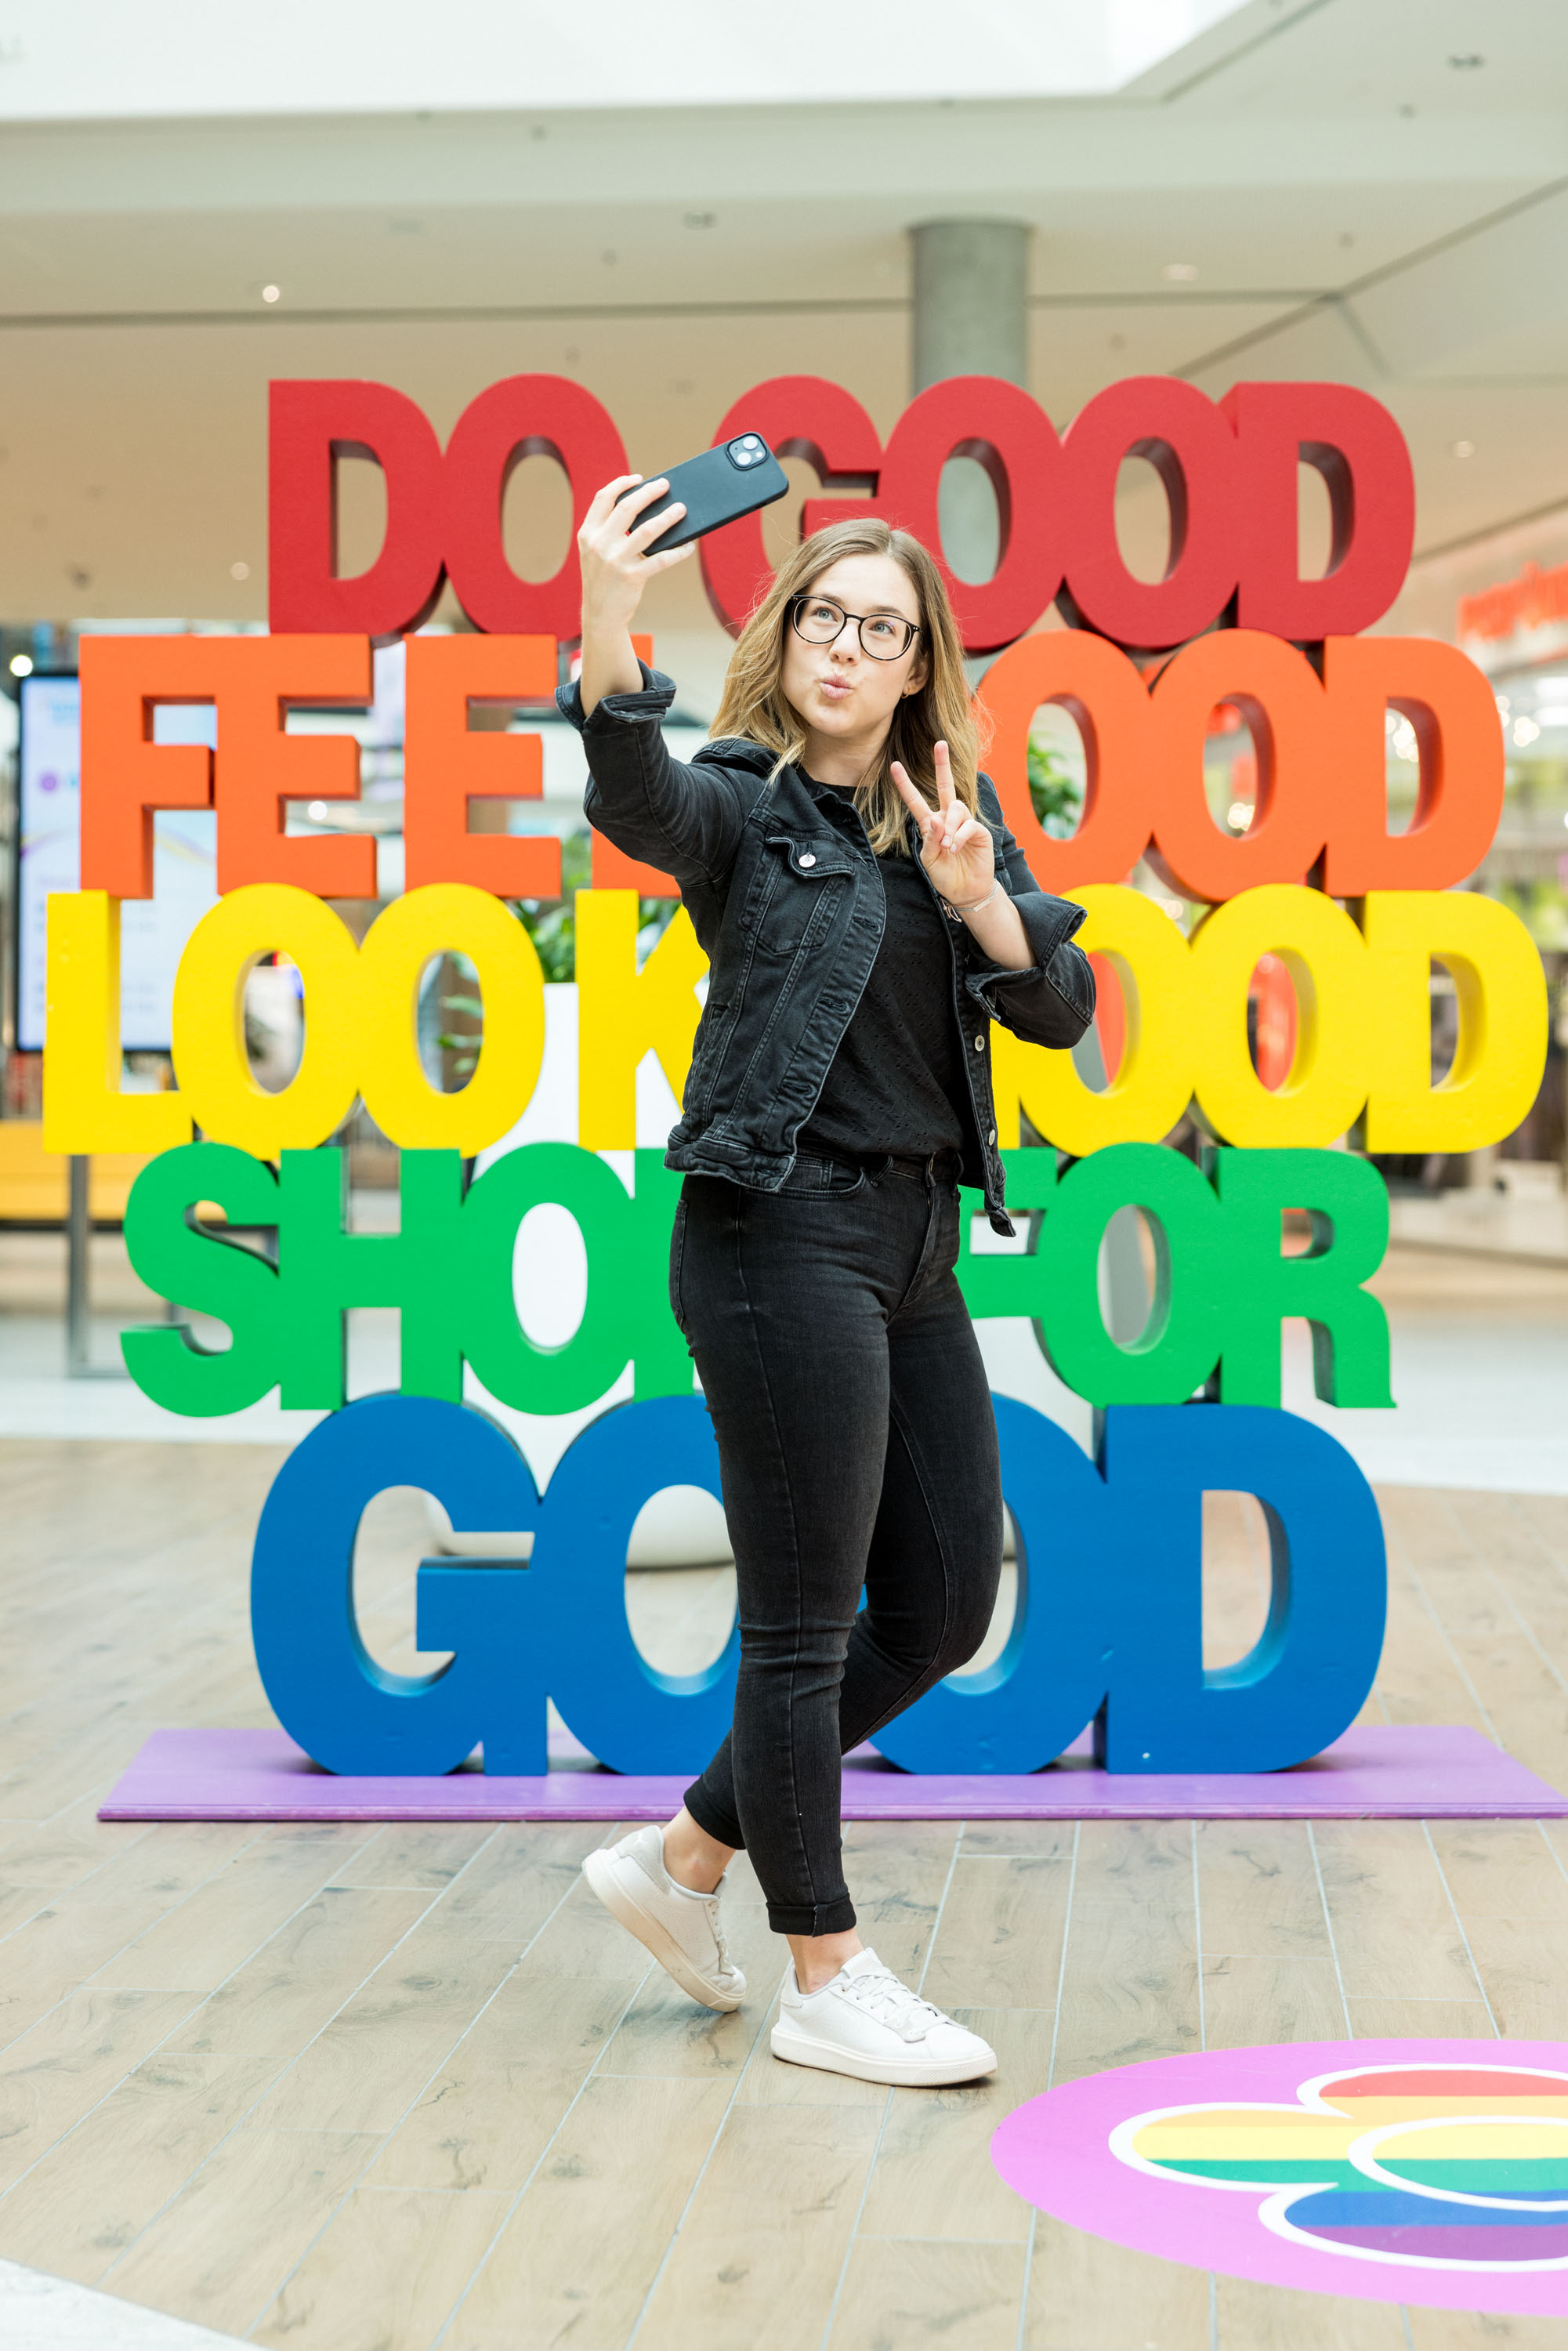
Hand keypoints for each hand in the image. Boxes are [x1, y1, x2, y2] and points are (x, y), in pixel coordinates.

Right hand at [577, 474, 694, 637]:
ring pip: (647, 530)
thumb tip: (643, 509)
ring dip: (667, 517)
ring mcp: (615, 560)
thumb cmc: (603, 579)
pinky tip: (688, 546)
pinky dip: (677, 551)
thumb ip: (608, 530)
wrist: (600, 614)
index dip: (621, 484)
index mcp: (588, 533)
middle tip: (666, 485)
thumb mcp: (595, 552)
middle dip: (649, 492)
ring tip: (681, 509)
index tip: (638, 479)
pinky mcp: (632, 577)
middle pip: (628, 508)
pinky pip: (661, 559)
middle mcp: (599, 544)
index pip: (603, 498)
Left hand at [891, 741, 995, 908]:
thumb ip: (930, 841)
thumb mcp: (929, 860)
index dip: (905, 784)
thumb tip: (936, 821)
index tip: (894, 766)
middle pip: (946, 786)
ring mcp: (965, 823)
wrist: (966, 891)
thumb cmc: (945, 875)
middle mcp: (948, 819)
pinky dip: (959, 837)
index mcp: (931, 824)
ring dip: (950, 827)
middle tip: (940, 744)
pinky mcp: (979, 831)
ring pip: (956, 809)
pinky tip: (955, 848)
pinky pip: (968, 825)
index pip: (916, 801)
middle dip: (942, 764)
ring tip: (947, 847)